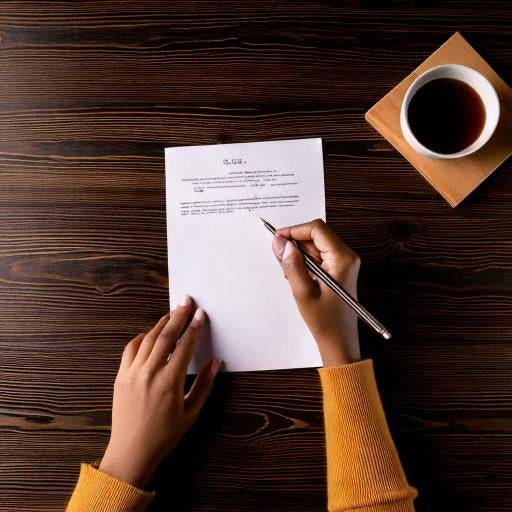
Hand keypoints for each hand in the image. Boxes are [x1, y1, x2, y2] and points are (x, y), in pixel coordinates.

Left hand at [99, 296, 220, 487]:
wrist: (132, 451)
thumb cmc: (164, 435)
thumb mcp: (191, 413)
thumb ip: (204, 385)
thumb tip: (215, 362)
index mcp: (169, 382)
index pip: (184, 346)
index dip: (194, 328)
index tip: (200, 315)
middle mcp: (149, 374)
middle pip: (165, 336)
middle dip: (178, 315)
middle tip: (186, 301)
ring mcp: (132, 373)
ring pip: (147, 339)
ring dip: (161, 323)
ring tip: (172, 313)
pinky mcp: (121, 377)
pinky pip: (130, 349)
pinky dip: (140, 338)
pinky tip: (149, 333)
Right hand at [272, 219, 360, 366]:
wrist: (340, 341)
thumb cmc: (325, 321)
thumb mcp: (303, 292)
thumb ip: (291, 264)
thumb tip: (281, 242)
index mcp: (342, 258)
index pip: (316, 229)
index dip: (294, 230)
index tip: (277, 239)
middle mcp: (346, 256)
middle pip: (316, 235)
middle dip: (295, 243)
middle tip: (279, 257)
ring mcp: (344, 263)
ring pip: (316, 245)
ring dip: (299, 254)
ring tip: (290, 273)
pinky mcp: (339, 269)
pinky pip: (318, 256)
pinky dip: (305, 262)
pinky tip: (299, 278)